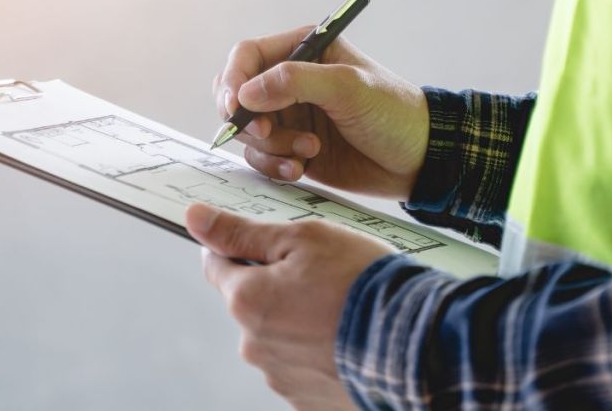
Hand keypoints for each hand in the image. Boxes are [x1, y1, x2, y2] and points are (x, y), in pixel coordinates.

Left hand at [186, 203, 392, 409]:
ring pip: (281, 337)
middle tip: (327, 276)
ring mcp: (282, 378)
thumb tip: (195, 218)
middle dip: (279, 287)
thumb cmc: (362, 283)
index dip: (243, 247)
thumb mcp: (303, 238)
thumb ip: (243, 232)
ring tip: (346, 310)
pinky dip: (323, 353)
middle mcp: (255, 345)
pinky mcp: (309, 401)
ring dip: (303, 322)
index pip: (217, 265)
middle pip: (253, 303)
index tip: (273, 245)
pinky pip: (305, 368)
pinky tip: (350, 340)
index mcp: (246, 300)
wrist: (416, 343)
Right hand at [213, 27, 428, 199]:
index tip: (236, 107)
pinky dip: (275, 165)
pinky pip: (263, 157)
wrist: (419, 159)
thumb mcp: (348, 87)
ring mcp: (291, 117)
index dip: (234, 80)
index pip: (247, 56)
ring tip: (309, 150)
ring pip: (248, 131)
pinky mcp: (293, 149)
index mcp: (305, 51)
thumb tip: (245, 92)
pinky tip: (302, 168)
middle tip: (269, 133)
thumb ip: (296, 81)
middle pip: (237, 95)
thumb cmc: (394, 113)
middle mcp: (292, 81)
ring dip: (271, 146)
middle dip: (247, 119)